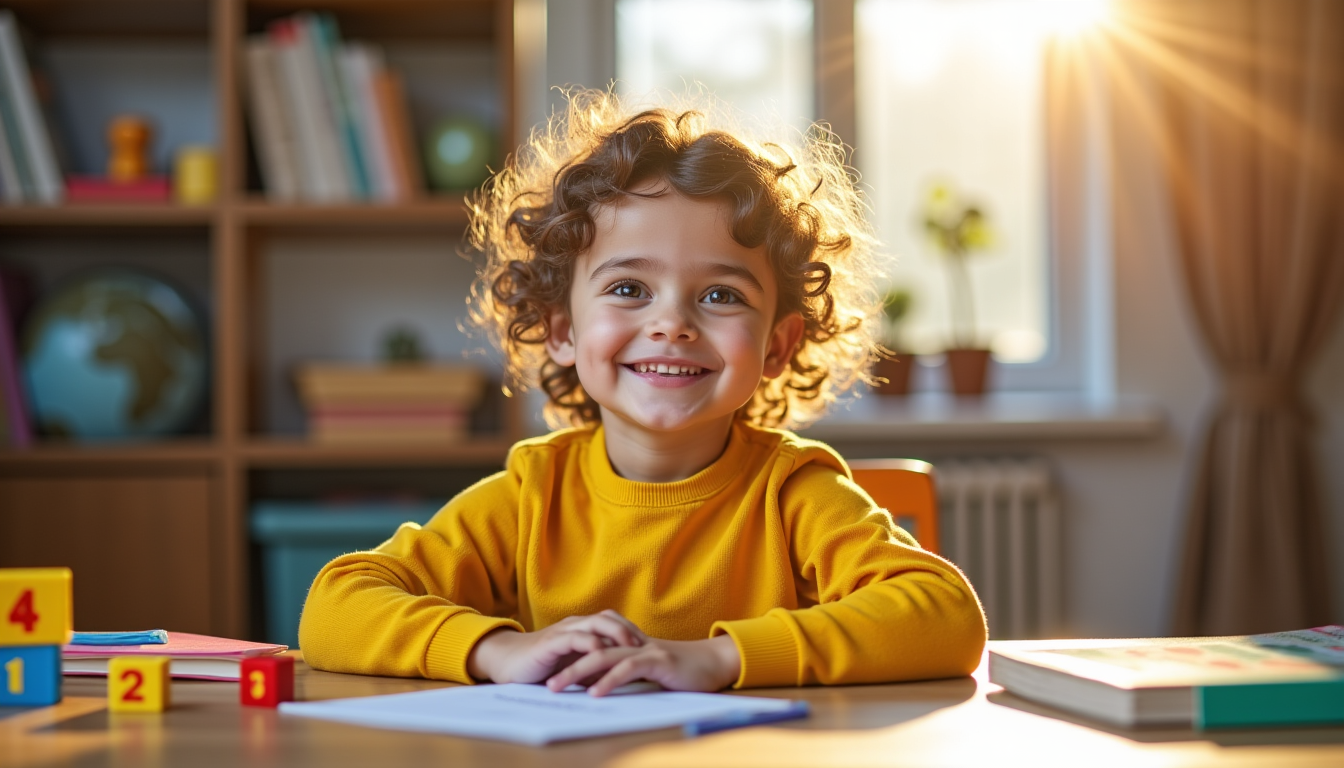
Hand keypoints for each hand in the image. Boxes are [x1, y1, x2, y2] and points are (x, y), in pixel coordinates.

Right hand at [466, 610, 645, 683]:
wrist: (507, 663)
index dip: (633, 633)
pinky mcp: (551, 642)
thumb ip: (594, 669)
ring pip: (596, 624)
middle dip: (630, 630)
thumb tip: (620, 681)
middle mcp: (576, 625)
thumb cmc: (541, 668)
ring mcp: (564, 631)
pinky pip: (575, 638)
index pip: (614, 624)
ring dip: (617, 634)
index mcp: (583, 629)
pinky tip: (602, 653)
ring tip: (632, 649)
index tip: (652, 648)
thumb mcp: (574, 668)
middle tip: (648, 647)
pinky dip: (590, 644)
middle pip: (610, 618)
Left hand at [543, 634, 741, 696]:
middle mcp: (632, 644)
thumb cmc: (682, 671)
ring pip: (603, 657)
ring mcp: (645, 650)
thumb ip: (625, 674)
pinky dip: (609, 680)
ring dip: (577, 673)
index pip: (593, 650)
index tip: (549, 677)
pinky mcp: (658, 661)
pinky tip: (595, 692)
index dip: (570, 662)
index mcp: (627, 645)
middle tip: (546, 684)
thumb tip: (598, 688)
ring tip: (558, 686)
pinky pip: (628, 669)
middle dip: (566, 668)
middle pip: (591, 652)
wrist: (713, 662)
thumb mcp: (648, 672)